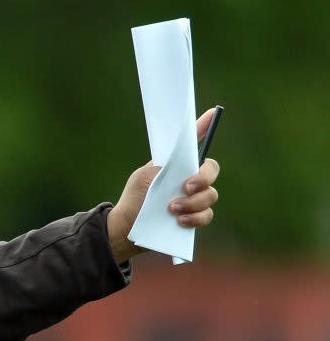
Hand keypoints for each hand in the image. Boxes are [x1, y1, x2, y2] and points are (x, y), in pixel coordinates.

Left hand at [108, 107, 221, 263]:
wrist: (126, 228)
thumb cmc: (135, 198)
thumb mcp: (145, 177)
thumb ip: (164, 167)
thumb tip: (181, 161)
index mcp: (177, 165)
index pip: (194, 142)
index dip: (204, 126)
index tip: (212, 112)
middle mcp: (189, 179)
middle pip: (211, 170)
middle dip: (203, 178)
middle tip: (186, 187)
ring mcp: (194, 199)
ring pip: (211, 195)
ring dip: (193, 202)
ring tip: (171, 208)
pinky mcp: (194, 218)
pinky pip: (206, 215)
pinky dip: (195, 217)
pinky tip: (179, 220)